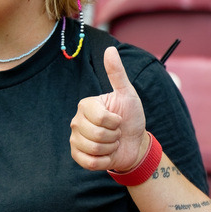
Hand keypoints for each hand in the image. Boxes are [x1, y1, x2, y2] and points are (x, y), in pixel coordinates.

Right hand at [70, 47, 148, 172]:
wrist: (135, 142)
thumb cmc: (131, 117)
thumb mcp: (128, 95)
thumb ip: (117, 74)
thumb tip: (110, 49)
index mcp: (86, 105)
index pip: (101, 118)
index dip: (116, 122)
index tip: (118, 119)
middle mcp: (77, 121)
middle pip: (97, 134)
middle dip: (115, 135)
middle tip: (117, 132)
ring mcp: (76, 139)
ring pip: (94, 149)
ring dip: (111, 148)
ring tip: (113, 142)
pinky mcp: (78, 156)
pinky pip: (90, 162)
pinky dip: (105, 161)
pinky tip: (107, 154)